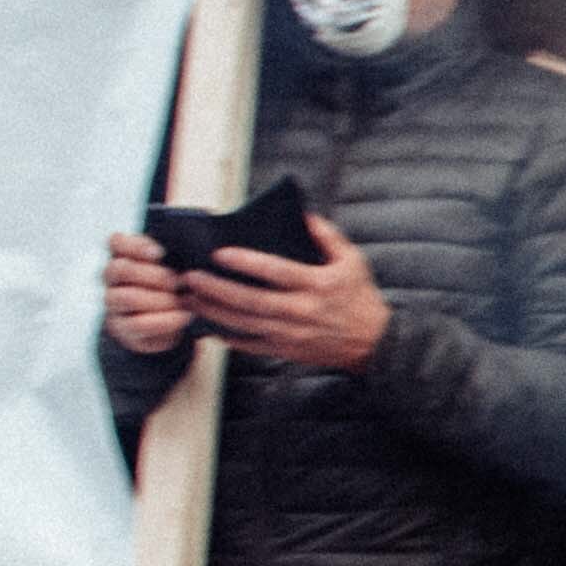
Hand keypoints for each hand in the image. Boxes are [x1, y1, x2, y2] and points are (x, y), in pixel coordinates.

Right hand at [100, 231, 194, 360]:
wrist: (169, 322)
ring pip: (127, 297)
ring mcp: (113, 303)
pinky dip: (164, 320)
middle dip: (153, 275)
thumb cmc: (171, 286)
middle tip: (176, 283)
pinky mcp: (121, 327)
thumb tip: (177, 254)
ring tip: (180, 302)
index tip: (159, 253)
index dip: (135, 246)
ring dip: (159, 299)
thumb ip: (169, 256)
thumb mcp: (172, 266)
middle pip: (119, 269)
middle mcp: (112, 278)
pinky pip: (137, 324)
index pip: (116, 242)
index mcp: (122, 256)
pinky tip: (182, 317)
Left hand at [186, 216, 390, 372]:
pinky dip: (228, 337)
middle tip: (192, 277)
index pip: (276, 271)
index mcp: (317, 285)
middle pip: (250, 300)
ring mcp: (291, 334)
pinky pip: (250, 345)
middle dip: (217, 289)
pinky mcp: (287, 350)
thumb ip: (327, 236)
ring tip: (191, 298)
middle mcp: (301, 311)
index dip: (246, 262)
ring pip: (244, 323)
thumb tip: (303, 214)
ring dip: (214, 311)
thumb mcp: (352, 261)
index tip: (220, 253)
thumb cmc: (361, 298)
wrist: (375, 343)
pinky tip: (210, 325)